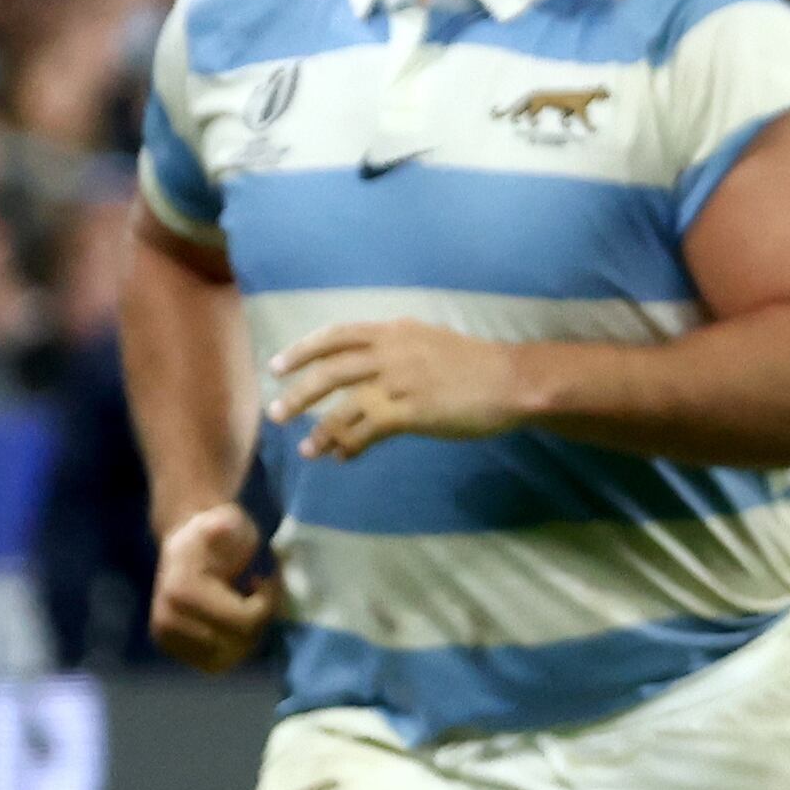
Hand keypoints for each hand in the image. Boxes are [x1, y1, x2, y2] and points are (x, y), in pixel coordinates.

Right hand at [148, 501, 277, 673]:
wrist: (184, 542)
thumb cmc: (213, 533)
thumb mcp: (224, 522)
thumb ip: (223, 527)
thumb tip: (220, 528)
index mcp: (181, 593)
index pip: (246, 622)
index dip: (267, 602)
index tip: (262, 578)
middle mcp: (167, 621)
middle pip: (238, 643)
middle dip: (257, 620)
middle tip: (256, 594)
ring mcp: (167, 638)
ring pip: (229, 658)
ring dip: (245, 636)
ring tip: (242, 606)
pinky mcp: (171, 649)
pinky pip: (215, 663)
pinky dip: (230, 648)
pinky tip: (231, 623)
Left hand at [268, 319, 532, 460]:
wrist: (512, 381)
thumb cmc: (480, 364)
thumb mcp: (433, 341)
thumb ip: (401, 346)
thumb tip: (378, 358)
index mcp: (393, 333)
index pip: (336, 336)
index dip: (302, 350)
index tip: (278, 365)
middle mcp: (388, 354)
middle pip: (328, 372)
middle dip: (298, 394)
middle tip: (276, 413)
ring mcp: (397, 383)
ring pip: (342, 405)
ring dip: (319, 428)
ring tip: (304, 448)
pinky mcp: (409, 413)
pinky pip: (367, 430)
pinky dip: (349, 444)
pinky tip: (341, 457)